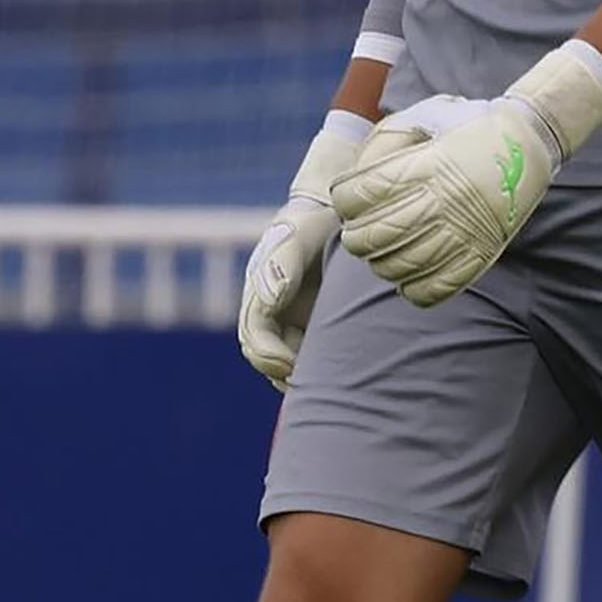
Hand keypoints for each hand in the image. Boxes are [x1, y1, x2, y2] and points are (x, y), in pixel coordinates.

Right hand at [238, 116, 369, 388]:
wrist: (339, 213)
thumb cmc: (316, 222)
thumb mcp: (298, 237)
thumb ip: (281, 266)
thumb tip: (269, 300)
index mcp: (260, 293)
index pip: (254, 337)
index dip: (268, 356)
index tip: (290, 366)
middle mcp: (271, 310)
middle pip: (266, 357)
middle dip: (283, 375)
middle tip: (313, 387)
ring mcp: (292, 319)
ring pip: (287, 362)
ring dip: (302, 376)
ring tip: (333, 386)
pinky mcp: (316, 324)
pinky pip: (311, 356)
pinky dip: (321, 368)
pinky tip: (347, 373)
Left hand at [331, 43, 601, 307]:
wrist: (529, 138)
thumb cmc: (469, 126)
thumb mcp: (427, 116)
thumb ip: (388, 140)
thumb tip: (357, 175)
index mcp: (424, 165)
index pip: (361, 195)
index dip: (344, 200)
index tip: (347, 199)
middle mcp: (441, 200)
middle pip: (374, 235)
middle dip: (355, 237)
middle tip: (357, 232)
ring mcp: (463, 230)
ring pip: (401, 265)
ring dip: (380, 264)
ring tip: (381, 253)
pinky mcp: (482, 252)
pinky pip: (439, 287)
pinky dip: (414, 290)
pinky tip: (407, 279)